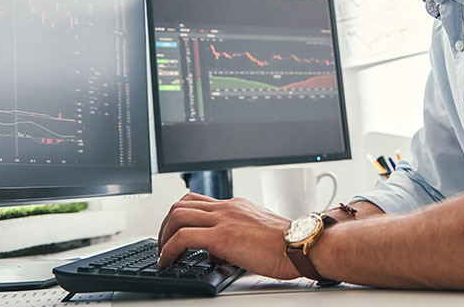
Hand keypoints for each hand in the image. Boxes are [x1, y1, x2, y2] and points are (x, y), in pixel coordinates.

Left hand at [157, 192, 300, 279]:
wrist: (300, 245)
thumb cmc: (287, 245)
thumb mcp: (256, 233)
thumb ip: (235, 236)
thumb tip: (217, 252)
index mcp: (235, 205)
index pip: (198, 201)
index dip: (181, 216)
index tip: (175, 232)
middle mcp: (227, 207)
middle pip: (181, 204)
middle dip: (165, 224)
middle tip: (163, 243)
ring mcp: (223, 219)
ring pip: (177, 215)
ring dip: (163, 235)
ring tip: (163, 254)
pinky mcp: (221, 236)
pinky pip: (183, 237)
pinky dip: (169, 249)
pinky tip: (168, 260)